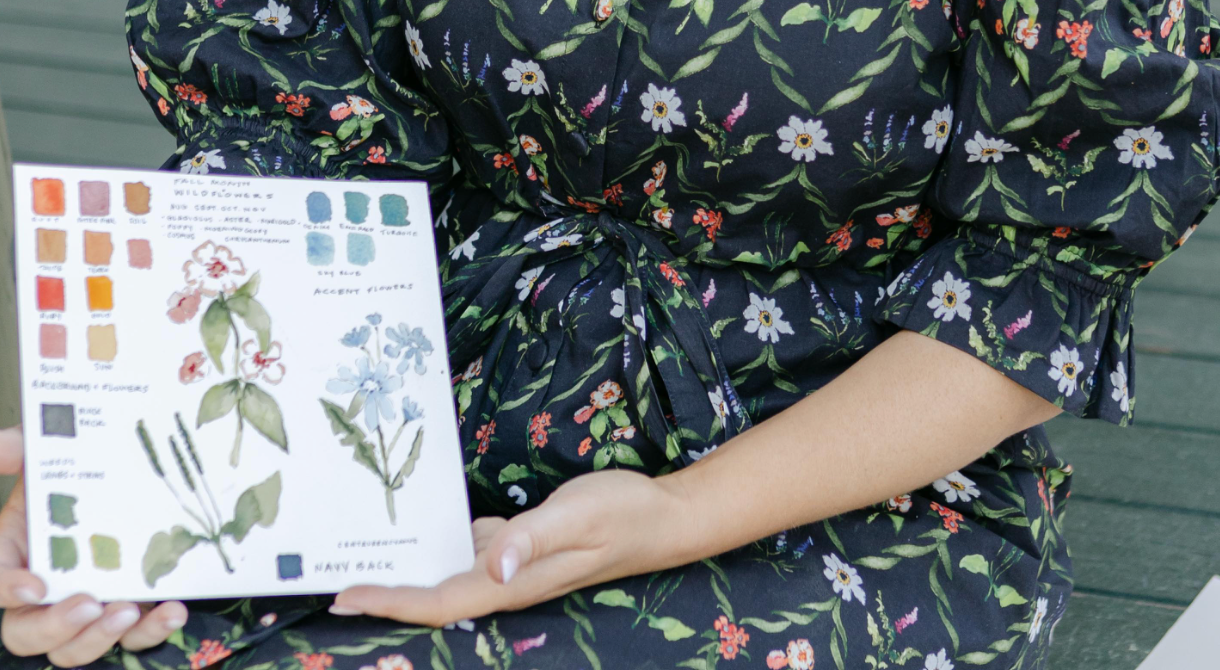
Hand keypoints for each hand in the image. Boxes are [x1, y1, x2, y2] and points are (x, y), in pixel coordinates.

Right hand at [0, 426, 189, 666]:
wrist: (139, 481)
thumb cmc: (83, 471)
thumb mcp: (51, 452)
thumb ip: (21, 447)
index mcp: (14, 555)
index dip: (6, 589)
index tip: (35, 585)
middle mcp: (43, 592)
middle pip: (25, 633)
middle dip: (56, 626)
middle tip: (92, 603)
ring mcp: (86, 608)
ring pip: (75, 649)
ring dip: (100, 638)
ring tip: (129, 611)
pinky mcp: (129, 614)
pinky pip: (134, 639)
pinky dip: (152, 630)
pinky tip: (173, 610)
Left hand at [331, 469, 693, 626]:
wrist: (662, 516)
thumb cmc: (622, 514)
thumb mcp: (576, 517)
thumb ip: (531, 539)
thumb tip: (492, 568)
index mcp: (511, 582)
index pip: (438, 602)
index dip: (390, 603)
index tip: (343, 598)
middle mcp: (504, 580)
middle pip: (431, 596)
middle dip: (382, 592)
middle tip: (326, 576)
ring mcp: (510, 564)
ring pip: (446, 575)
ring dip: (404, 570)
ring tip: (358, 551)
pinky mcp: (516, 544)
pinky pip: (466, 550)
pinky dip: (435, 543)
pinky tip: (415, 526)